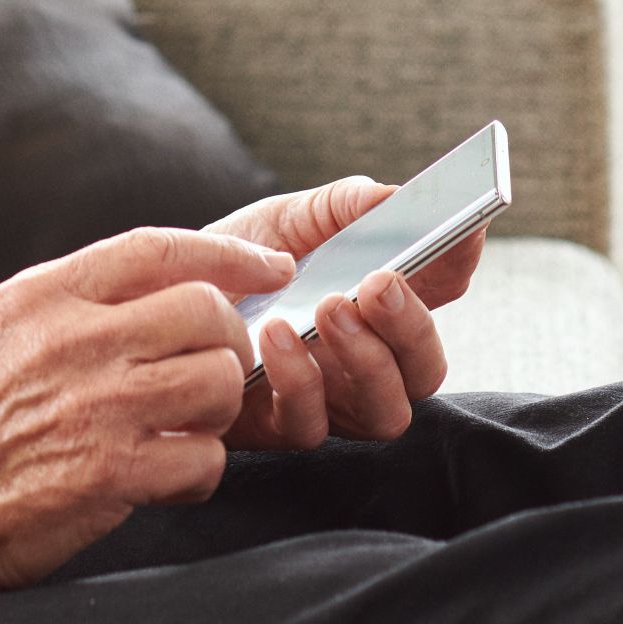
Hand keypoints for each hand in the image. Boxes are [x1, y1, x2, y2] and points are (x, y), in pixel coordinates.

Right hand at [0, 228, 295, 599]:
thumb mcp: (1, 334)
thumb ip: (76, 307)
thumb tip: (176, 291)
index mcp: (42, 296)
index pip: (158, 248)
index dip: (229, 255)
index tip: (271, 268)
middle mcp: (70, 340)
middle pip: (207, 312)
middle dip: (224, 346)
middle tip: (204, 378)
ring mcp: (95, 406)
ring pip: (219, 381)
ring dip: (214, 413)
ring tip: (178, 432)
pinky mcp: (110, 473)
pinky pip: (205, 458)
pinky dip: (197, 473)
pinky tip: (162, 480)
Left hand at [201, 177, 481, 449]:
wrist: (163, 300)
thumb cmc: (239, 262)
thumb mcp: (288, 219)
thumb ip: (341, 207)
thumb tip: (392, 196)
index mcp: (382, 304)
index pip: (445, 289)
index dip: (459, 261)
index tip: (459, 231)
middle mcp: (371, 361)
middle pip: (426, 367)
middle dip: (412, 326)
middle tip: (377, 284)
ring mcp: (333, 402)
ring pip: (386, 411)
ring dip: (365, 359)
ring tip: (328, 308)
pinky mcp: (283, 427)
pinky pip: (311, 423)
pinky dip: (300, 378)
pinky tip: (276, 335)